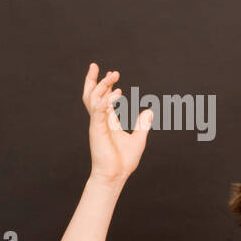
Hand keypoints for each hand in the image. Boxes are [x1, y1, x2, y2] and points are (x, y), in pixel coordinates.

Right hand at [82, 62, 152, 183]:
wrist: (116, 175)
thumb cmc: (124, 161)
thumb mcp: (138, 140)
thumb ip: (142, 125)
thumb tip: (149, 111)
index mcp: (107, 122)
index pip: (102, 99)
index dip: (105, 85)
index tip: (110, 74)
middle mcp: (100, 121)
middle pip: (91, 95)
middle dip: (92, 80)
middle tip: (96, 66)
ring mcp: (97, 124)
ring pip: (94, 99)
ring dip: (102, 85)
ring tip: (112, 75)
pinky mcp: (97, 130)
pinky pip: (99, 111)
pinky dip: (106, 100)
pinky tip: (117, 93)